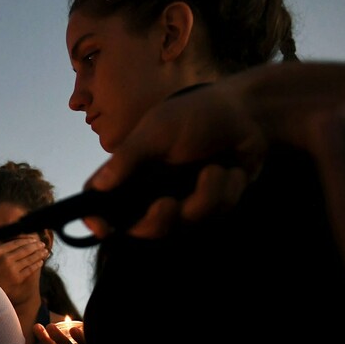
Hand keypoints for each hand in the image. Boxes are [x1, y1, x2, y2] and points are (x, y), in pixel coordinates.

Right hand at [0, 226, 46, 301]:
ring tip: (45, 251)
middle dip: (35, 246)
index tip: (33, 239)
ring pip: (29, 259)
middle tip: (42, 244)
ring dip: (39, 254)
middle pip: (25, 250)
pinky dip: (36, 265)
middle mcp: (6, 258)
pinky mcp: (17, 278)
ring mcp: (12, 269)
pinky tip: (40, 262)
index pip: (16, 242)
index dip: (26, 240)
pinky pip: (29, 270)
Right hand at [85, 83, 267, 238]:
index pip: (100, 200)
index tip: (103, 229)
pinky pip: (215, 216)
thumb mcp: (158, 131)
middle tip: (167, 204)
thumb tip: (99, 186)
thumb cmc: (196, 114)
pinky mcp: (211, 205)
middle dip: (157, 221)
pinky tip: (232, 170)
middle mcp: (152, 189)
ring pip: (185, 224)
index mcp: (131, 169)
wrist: (248, 115)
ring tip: (217, 168)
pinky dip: (227, 192)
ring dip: (206, 197)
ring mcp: (183, 200)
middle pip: (142, 228)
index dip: (96, 219)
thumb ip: (128, 158)